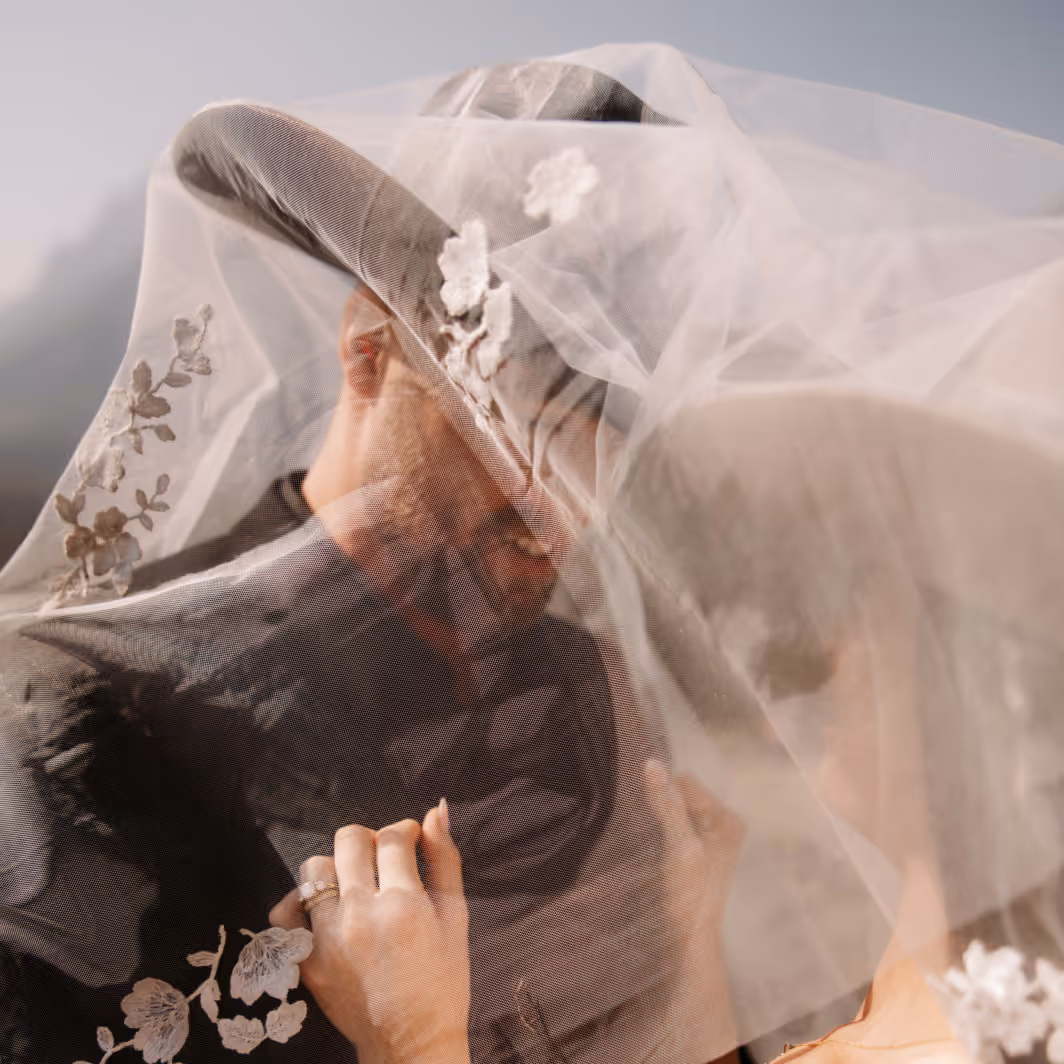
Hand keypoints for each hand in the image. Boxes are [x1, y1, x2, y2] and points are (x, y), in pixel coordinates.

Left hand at [269, 802, 470, 1063]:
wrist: (411, 1044)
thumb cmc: (443, 981)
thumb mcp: (456, 918)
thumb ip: (445, 860)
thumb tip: (437, 810)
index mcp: (405, 903)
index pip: (393, 837)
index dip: (404, 831)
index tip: (410, 841)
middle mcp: (361, 915)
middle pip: (349, 840)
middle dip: (369, 839)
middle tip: (382, 859)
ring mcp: (328, 939)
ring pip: (314, 868)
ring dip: (336, 867)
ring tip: (354, 884)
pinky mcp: (306, 961)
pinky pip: (286, 913)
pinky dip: (300, 903)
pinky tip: (323, 909)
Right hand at [644, 759, 744, 944]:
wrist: (689, 941)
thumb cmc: (690, 894)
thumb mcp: (680, 845)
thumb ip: (668, 804)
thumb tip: (652, 762)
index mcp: (729, 819)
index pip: (687, 783)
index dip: (664, 791)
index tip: (647, 807)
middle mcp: (724, 825)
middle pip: (683, 796)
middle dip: (663, 804)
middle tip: (648, 825)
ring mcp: (710, 840)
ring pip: (676, 811)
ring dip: (659, 818)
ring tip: (648, 835)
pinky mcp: (695, 853)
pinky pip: (674, 826)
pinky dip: (660, 831)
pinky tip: (651, 844)